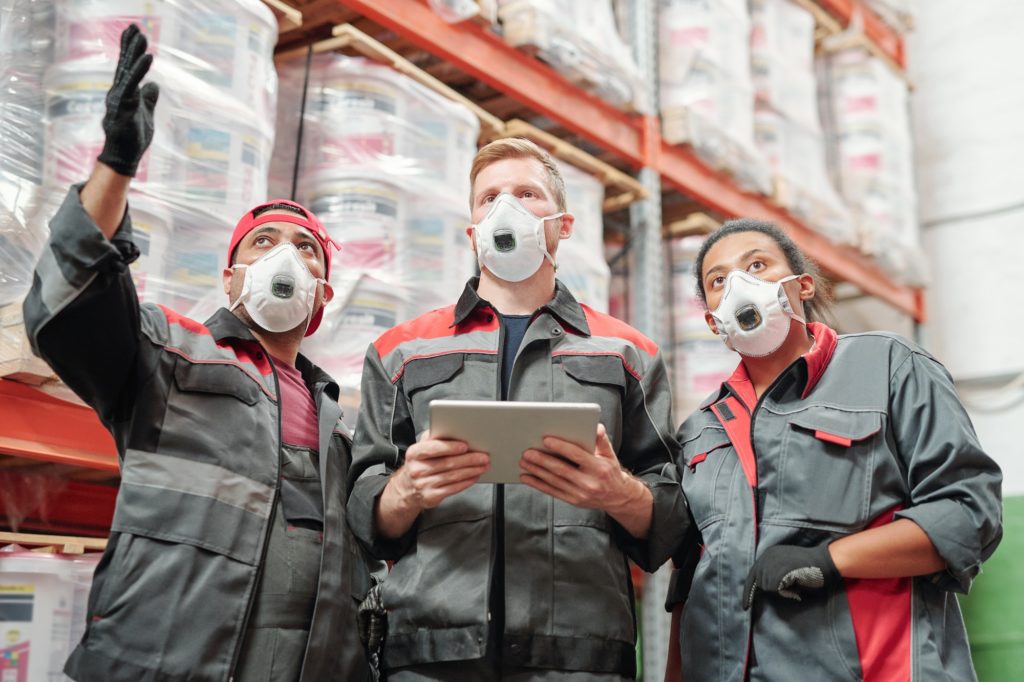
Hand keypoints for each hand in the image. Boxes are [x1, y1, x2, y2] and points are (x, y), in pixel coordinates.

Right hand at [98, 24, 159, 176]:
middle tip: (136, 26)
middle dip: (130, 45)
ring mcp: (119, 99)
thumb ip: (148, 99)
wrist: (125, 157)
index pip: (126, 68)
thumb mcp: (146, 114)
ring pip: (127, 71)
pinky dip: (139, 70)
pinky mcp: (123, 107)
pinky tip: (147, 57)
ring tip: (141, 36)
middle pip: (125, 65)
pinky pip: (132, 85)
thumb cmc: (133, 138)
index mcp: (124, 93)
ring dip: (134, 53)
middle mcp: (118, 93)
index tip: (133, 32)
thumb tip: (153, 85)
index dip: (129, 51)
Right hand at [391, 435, 489, 511]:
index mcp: (414, 453)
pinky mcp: (431, 496)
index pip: (432, 448)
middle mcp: (417, 469)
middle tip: (483, 456)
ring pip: (452, 476)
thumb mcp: (421, 447)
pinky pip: (452, 488)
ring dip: (471, 470)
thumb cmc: (420, 463)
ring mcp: (423, 484)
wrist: (407, 488)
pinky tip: (474, 476)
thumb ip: (433, 438)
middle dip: (469, 459)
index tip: (465, 446)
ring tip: (483, 465)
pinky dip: (466, 482)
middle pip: (447, 463)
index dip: (450, 447)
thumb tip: (452, 429)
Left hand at [520, 424, 645, 513]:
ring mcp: (580, 494)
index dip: (561, 447)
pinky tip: (527, 477)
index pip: (577, 455)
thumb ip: (602, 440)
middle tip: (527, 452)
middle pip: (561, 469)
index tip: (546, 439)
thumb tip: (596, 427)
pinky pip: (552, 492)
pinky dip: (537, 484)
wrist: (618, 497)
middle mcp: (589, 482)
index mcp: (598, 468)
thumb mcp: (610, 454)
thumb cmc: (610, 472)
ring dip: (536, 471)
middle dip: (542, 460)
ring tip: (524, 461)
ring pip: (554, 481)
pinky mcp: (573, 500)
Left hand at [743, 543, 839, 609]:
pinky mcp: (779, 569)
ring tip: (796, 581)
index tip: (746, 607)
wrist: (826, 561)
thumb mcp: (787, 564)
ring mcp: (772, 562)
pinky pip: (776, 588)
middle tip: (792, 584)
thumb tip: (763, 587)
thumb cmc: (811, 567)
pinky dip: (786, 591)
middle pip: (759, 583)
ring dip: (781, 590)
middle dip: (773, 589)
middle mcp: (767, 556)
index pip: (752, 576)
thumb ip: (773, 572)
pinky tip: (797, 584)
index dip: (748, 592)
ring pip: (767, 586)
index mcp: (768, 554)